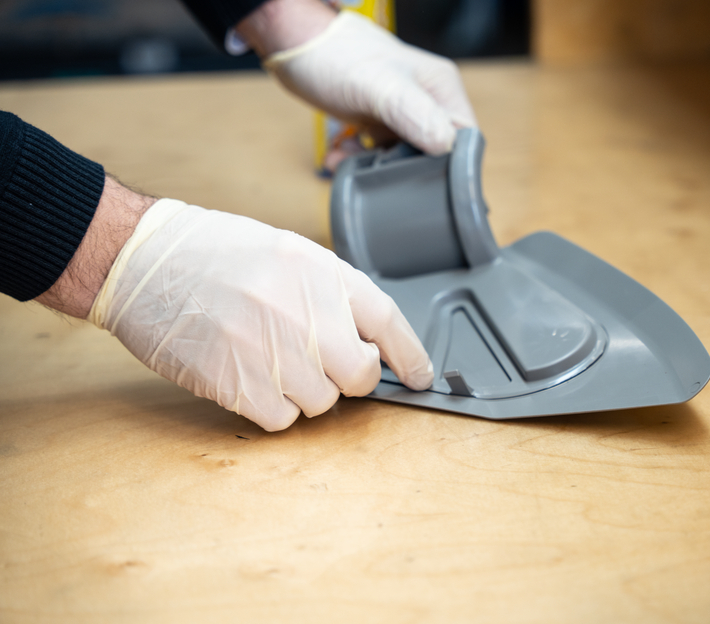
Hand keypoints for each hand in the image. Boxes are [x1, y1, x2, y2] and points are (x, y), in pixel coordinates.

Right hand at [86, 197, 433, 431]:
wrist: (143, 262)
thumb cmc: (214, 254)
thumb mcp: (286, 253)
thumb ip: (330, 292)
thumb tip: (367, 338)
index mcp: (320, 272)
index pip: (387, 320)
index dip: (411, 354)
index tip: (422, 376)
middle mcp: (305, 313)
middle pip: (361, 375)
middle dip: (351, 377)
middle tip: (326, 363)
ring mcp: (273, 352)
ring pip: (321, 403)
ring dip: (305, 391)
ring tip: (269, 357)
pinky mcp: (240, 386)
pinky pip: (282, 419)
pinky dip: (272, 407)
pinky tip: (248, 376)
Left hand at [237, 0, 476, 155]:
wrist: (294, 44)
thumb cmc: (334, 55)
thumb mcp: (378, 87)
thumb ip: (414, 114)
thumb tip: (446, 146)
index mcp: (441, 89)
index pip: (464, 140)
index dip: (447, 164)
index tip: (415, 173)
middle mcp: (428, 100)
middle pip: (436, 154)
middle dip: (406, 169)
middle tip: (379, 170)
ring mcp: (403, 111)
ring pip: (405, 157)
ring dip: (379, 167)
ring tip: (353, 161)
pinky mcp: (380, 119)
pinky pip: (381, 152)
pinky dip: (362, 159)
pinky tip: (343, 155)